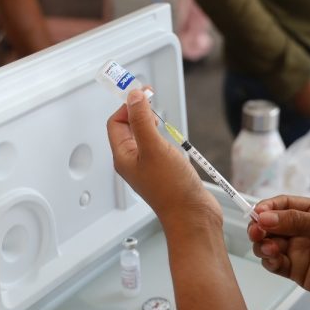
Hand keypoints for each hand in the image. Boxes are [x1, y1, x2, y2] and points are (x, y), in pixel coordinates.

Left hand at [106, 89, 221, 228]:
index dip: (127, 105)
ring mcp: (148, 167)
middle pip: (127, 127)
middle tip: (152, 98)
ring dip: (150, 122)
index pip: (116, 122)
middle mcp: (132, 161)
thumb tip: (134, 97)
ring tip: (160, 117)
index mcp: (123, 157)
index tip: (144, 93)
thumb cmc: (172, 189)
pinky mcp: (163, 171)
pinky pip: (156, 146)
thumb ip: (142, 120)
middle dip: (138, 110)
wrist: (192, 216)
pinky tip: (172, 137)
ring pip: (142, 136)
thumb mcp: (154, 148)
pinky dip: (162, 136)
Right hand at [248, 196, 309, 306]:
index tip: (256, 214)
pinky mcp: (296, 270)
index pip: (282, 205)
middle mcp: (302, 229)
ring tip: (270, 249)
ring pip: (268, 244)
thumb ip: (296, 221)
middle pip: (270, 225)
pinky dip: (269, 261)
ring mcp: (298, 250)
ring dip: (263, 245)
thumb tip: (266, 216)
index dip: (266, 208)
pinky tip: (274, 259)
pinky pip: (275, 264)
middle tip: (256, 232)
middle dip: (259, 227)